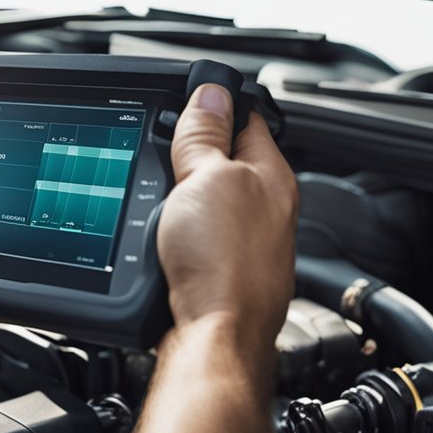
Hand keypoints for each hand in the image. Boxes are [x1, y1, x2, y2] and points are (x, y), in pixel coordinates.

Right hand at [157, 84, 297, 348]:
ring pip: (204, 199)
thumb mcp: (206, 179)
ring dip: (179, 194)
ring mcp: (243, 241)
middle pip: (221, 159)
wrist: (215, 339)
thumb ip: (206, 136)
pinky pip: (195, 234)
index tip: (184, 101)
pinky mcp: (220, 269)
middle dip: (189, 153)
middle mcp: (264, 207)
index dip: (213, 104)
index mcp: (271, 176)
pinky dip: (175, 228)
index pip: (245, 119)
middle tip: (163, 156)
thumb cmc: (225, 265)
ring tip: (162, 201)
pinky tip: (162, 235)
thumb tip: (211, 93)